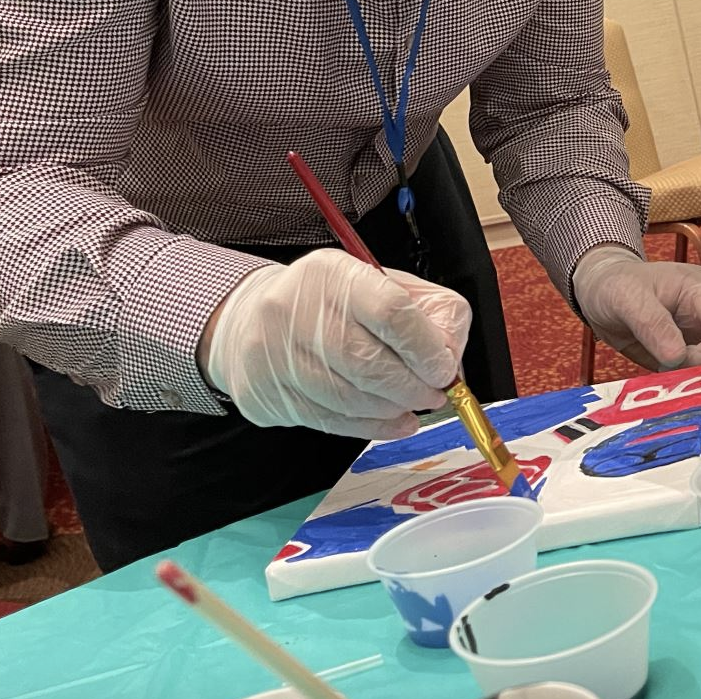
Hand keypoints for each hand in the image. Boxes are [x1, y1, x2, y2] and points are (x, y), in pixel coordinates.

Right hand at [199, 248, 469, 437]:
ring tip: (413, 405)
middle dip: (413, 386)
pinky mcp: (268, 394)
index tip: (443, 368)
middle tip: (435, 394)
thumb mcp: (382, 285)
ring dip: (393, 408)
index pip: (390, 311)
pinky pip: (331, 421)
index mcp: (333, 273)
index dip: (425, 347)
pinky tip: (394, 422)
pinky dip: (372, 426)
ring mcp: (277, 355)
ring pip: (350, 397)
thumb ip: (427, 313)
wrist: (250, 320)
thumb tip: (450, 357)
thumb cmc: (329, 303)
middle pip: (369, 362)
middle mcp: (297, 310)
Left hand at [572, 247, 700, 386]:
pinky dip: (694, 382)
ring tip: (673, 375)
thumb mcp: (626, 297)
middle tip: (693, 379)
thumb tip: (677, 356)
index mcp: (700, 287)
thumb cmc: (616, 285)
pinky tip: (674, 384)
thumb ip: (651, 323)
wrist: (602, 292)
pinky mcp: (692, 353)